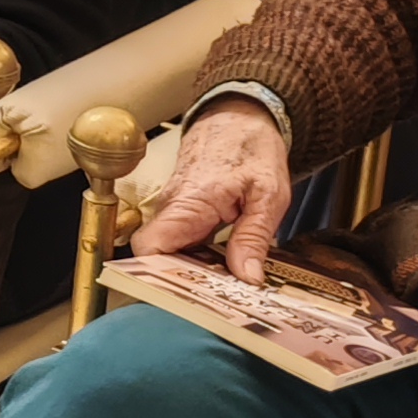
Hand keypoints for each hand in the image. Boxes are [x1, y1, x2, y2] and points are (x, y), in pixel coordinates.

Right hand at [135, 97, 294, 281]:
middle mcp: (172, 208)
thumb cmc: (251, 146)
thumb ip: (254, 237)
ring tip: (227, 290)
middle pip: (159, 259)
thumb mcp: (268, 194)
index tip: (186, 297)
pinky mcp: (181, 212)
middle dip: (184, 285)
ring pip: (171, 254)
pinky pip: (180, 244)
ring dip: (194, 274)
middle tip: (219, 302)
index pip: (148, 250)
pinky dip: (199, 260)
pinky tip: (224, 268)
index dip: (159, 277)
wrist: (239, 114)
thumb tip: (246, 278)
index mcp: (189, 202)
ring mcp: (174, 210)